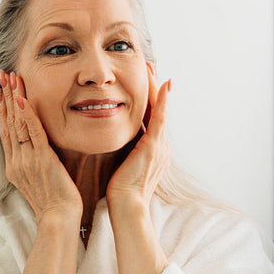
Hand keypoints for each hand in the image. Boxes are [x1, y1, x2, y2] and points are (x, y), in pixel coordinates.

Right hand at [0, 70, 82, 222]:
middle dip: (5, 96)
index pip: (5, 131)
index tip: (0, 92)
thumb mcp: (40, 179)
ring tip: (12, 77)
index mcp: (14, 166)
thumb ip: (36, 162)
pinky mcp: (42, 160)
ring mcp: (27, 160)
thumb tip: (40, 151)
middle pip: (8, 122)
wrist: (58, 218)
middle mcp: (16, 161)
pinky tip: (24, 99)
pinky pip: (33, 133)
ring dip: (15, 98)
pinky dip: (28, 115)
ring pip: (18, 123)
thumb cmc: (54, 202)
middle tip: (3, 74)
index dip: (2, 110)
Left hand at [106, 64, 170, 207]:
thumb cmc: (120, 193)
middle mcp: (159, 146)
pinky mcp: (153, 147)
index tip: (144, 82)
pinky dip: (163, 102)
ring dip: (155, 88)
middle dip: (153, 88)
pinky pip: (160, 119)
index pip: (150, 119)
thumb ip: (121, 152)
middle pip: (156, 110)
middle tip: (149, 67)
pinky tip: (164, 84)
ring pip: (158, 110)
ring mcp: (159, 146)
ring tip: (151, 68)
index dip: (148, 100)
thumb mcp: (121, 167)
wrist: (127, 207)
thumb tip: (109, 142)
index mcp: (151, 151)